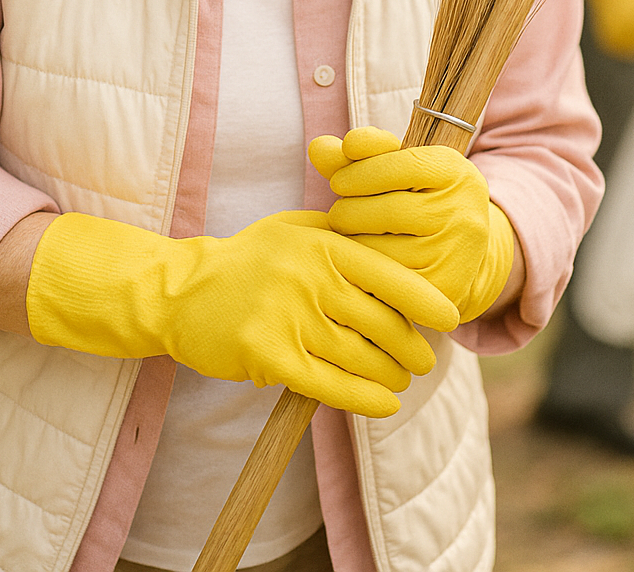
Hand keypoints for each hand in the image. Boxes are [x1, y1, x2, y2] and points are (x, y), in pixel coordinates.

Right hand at [25, 209, 456, 417]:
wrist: (182, 290)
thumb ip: (342, 235)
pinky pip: (330, 385)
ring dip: (391, 375)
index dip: (426, 301)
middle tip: (425, 360)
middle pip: (382, 323)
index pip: (389, 275)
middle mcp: (310, 278)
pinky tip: (385, 404)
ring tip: (403, 380)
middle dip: (413, 347)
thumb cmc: (248, 258)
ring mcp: (288, 317)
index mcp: (322, 244)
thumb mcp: (296, 229)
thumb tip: (398, 250)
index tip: (451, 318)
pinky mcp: (269, 355)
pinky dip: (365, 399)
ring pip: (360, 358)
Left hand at [309, 128, 514, 323]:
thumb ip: (357, 156)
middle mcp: (463, 212)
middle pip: (384, 210)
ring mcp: (456, 255)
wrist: (459, 249)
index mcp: (454, 171)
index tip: (338, 180)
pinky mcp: (444, 290)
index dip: (356, 172)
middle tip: (342, 214)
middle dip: (348, 210)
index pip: (395, 165)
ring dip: (351, 242)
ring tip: (351, 237)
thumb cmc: (414, 198)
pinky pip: (385, 281)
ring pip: (379, 249)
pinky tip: (361, 262)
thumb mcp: (394, 168)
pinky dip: (364, 270)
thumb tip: (317, 147)